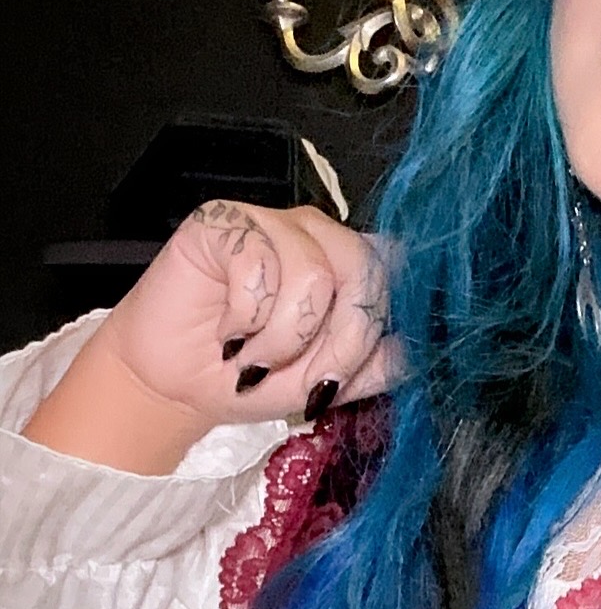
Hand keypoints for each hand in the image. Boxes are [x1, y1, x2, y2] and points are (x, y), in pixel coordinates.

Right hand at [98, 201, 398, 432]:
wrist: (176, 387)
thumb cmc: (250, 377)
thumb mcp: (327, 384)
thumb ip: (376, 365)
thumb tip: (414, 347)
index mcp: (352, 266)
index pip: (396, 273)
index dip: (377, 329)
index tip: (344, 375)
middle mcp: (320, 236)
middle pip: (366, 271)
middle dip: (340, 343)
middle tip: (307, 380)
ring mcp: (273, 223)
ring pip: (314, 275)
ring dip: (283, 339)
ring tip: (254, 358)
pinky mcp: (224, 221)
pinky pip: (258, 267)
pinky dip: (245, 318)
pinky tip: (227, 332)